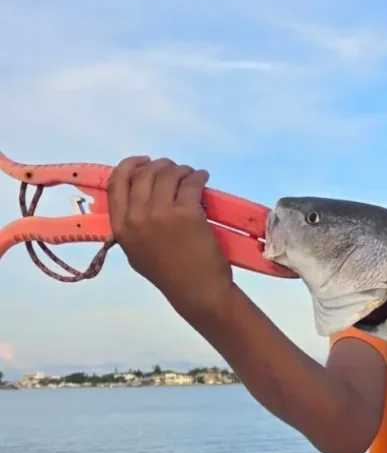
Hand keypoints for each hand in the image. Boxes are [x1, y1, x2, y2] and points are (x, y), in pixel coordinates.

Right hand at [109, 156, 232, 317]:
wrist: (196, 290)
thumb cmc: (168, 274)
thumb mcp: (136, 251)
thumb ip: (131, 226)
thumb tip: (135, 198)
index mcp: (121, 227)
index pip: (117, 183)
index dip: (130, 166)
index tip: (144, 161)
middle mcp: (136, 217)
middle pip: (144, 174)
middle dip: (162, 166)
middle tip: (175, 169)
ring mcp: (161, 214)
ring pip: (168, 174)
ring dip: (182, 170)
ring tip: (192, 175)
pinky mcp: (187, 213)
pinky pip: (191, 182)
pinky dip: (198, 176)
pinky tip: (203, 178)